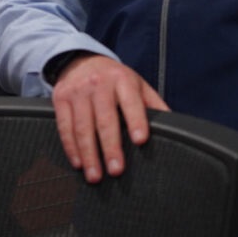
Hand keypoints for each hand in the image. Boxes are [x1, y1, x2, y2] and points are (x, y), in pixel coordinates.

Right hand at [51, 54, 168, 183]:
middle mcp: (99, 83)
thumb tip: (177, 128)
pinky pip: (64, 127)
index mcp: (123, 80)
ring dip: (89, 154)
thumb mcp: (137, 84)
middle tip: (116, 170)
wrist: (81, 60)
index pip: (131, 102)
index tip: (140, 140)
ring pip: (82, 126)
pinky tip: (78, 162)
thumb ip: (154, 105)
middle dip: (110, 146)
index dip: (136, 120)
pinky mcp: (60, 99)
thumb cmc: (114, 79)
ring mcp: (78, 91)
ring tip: (95, 176)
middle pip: (105, 118)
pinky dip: (71, 147)